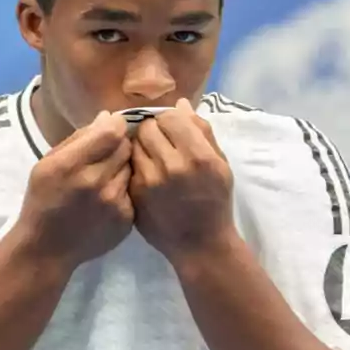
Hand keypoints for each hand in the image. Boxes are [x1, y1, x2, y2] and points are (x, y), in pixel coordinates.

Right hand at [17, 111, 133, 269]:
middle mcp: (97, 182)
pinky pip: (133, 191)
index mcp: (72, 165)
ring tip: (104, 178)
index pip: (112, 132)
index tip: (110, 129)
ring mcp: (115, 202)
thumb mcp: (47, 163)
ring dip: (122, 168)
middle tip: (104, 155)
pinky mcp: (127, 219)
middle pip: (126, 147)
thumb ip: (78, 139)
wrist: (48, 249)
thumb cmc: (43, 200)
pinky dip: (123, 190)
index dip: (114, 126)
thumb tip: (108, 118)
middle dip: (118, 146)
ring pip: (131, 168)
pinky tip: (107, 199)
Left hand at [129, 99, 234, 259]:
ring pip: (135, 144)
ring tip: (153, 156)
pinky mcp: (135, 192)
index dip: (171, 120)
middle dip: (154, 129)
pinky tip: (147, 172)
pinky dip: (136, 163)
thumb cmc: (215, 201)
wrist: (200, 244)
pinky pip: (129, 164)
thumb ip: (202, 132)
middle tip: (161, 141)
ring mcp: (150, 180)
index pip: (171, 117)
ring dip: (142, 145)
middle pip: (148, 127)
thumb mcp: (220, 165)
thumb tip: (181, 104)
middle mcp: (172, 165)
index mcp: (199, 156)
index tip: (174, 129)